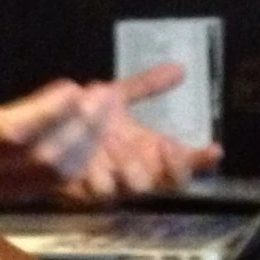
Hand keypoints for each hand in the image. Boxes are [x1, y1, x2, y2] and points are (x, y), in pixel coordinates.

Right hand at [0, 0, 219, 198]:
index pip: (11, 131)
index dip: (46, 113)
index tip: (73, 86)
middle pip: (43, 157)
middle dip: (79, 126)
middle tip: (102, 94)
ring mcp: (4, 185)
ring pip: (56, 174)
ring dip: (88, 141)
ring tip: (105, 107)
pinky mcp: (19, 194)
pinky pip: (59, 183)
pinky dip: (84, 156)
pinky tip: (95, 127)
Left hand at [56, 66, 224, 202]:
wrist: (46, 129)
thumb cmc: (87, 117)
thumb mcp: (117, 96)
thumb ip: (146, 85)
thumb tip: (179, 69)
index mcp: (146, 156)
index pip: (180, 168)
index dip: (198, 162)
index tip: (213, 148)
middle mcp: (131, 174)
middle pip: (156, 184)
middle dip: (160, 166)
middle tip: (160, 144)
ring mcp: (106, 184)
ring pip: (124, 190)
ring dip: (126, 170)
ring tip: (119, 146)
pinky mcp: (78, 190)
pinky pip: (90, 190)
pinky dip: (93, 175)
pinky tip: (92, 161)